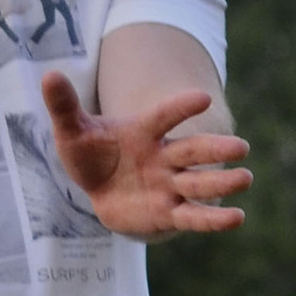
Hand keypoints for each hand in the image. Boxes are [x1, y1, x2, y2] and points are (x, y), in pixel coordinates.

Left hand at [39, 70, 250, 240]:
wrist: (100, 190)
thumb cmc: (91, 155)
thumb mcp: (72, 132)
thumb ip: (64, 106)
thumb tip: (49, 76)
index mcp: (144, 132)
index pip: (164, 117)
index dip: (181, 108)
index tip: (203, 98)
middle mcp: (164, 157)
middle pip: (193, 152)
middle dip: (216, 150)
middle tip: (242, 148)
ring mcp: (169, 186)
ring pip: (199, 184)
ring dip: (221, 183)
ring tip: (246, 179)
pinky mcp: (168, 213)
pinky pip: (193, 216)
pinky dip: (214, 219)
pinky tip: (238, 218)